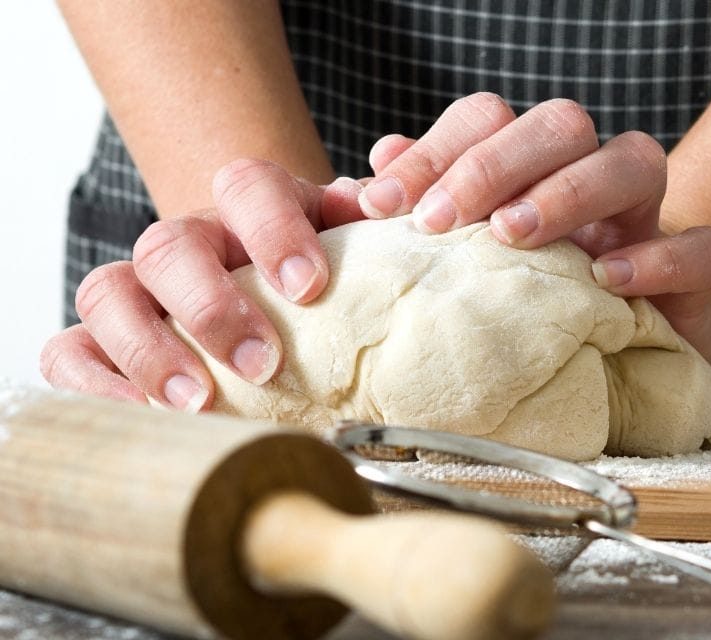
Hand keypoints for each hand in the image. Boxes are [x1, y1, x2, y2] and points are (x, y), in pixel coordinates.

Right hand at [41, 160, 365, 409]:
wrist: (280, 305)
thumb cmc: (323, 286)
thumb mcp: (358, 252)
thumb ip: (372, 223)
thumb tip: (379, 200)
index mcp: (252, 211)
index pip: (249, 184)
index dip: (274, 228)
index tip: (308, 286)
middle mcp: (187, 243)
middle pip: (169, 245)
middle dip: (212, 307)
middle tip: (263, 363)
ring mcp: (138, 291)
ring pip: (108, 294)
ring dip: (151, 351)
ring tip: (201, 402)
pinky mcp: (101, 342)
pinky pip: (69, 353)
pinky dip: (96, 384)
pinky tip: (145, 416)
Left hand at [359, 93, 710, 364]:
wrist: (632, 365)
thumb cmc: (537, 311)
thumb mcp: (468, 270)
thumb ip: (426, 222)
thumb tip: (371, 175)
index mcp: (535, 170)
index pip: (489, 119)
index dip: (435, 150)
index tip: (384, 204)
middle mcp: (594, 180)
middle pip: (562, 123)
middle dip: (494, 162)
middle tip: (440, 221)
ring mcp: (649, 221)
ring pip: (635, 159)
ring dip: (570, 189)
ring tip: (513, 235)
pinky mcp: (698, 275)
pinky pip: (702, 246)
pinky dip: (660, 257)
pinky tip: (608, 280)